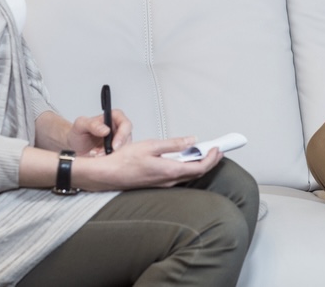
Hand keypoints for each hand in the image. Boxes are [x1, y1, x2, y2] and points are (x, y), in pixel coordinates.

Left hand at [66, 108, 132, 155]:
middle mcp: (118, 129)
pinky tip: (98, 158)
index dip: (123, 134)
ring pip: (123, 150)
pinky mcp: (115, 153)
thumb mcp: (80, 125)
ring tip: (96, 155)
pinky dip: (108, 161)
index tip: (115, 145)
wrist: (73, 148)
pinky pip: (117, 159)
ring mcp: (118, 142)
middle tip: (104, 154)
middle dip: (117, 149)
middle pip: (127, 139)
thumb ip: (92, 125)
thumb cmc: (78, 134)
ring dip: (111, 155)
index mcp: (113, 117)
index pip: (125, 124)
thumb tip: (106, 130)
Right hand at [72, 137, 222, 190]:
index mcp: (169, 171)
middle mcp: (168, 181)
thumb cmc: (123, 161)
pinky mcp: (157, 183)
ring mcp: (163, 184)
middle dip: (210, 162)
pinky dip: (187, 168)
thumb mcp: (151, 145)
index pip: (199, 168)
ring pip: (187, 176)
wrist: (107, 175)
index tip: (217, 149)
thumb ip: (173, 144)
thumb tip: (191, 141)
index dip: (211, 159)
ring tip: (205, 153)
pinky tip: (186, 160)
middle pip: (196, 173)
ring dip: (199, 165)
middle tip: (217, 151)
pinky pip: (178, 177)